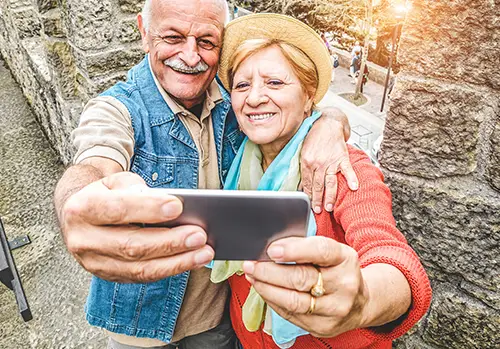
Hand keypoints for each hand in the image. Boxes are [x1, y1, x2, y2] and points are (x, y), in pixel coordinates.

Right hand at [59, 172, 213, 282]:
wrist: (81, 215)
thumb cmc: (107, 194)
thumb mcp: (117, 181)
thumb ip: (138, 190)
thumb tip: (171, 207)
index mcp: (81, 209)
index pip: (117, 210)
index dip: (148, 209)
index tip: (178, 207)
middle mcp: (83, 240)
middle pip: (131, 246)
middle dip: (169, 242)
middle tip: (199, 235)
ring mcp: (94, 263)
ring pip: (139, 269)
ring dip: (176, 262)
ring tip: (204, 252)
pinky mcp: (109, 276)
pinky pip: (143, 277)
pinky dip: (170, 269)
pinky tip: (192, 260)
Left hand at [242, 237, 367, 337]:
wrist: (361, 303)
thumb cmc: (338, 271)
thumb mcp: (332, 252)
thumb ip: (305, 246)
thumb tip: (272, 248)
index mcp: (346, 259)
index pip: (321, 251)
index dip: (294, 250)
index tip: (272, 250)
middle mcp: (344, 286)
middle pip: (302, 279)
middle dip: (270, 272)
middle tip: (252, 264)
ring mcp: (335, 310)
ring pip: (293, 301)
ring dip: (267, 288)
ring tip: (253, 277)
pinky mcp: (323, 327)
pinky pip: (291, 315)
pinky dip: (273, 301)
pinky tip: (264, 290)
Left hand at [301, 108, 358, 213]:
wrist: (327, 123)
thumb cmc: (314, 136)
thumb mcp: (303, 150)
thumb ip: (303, 167)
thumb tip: (302, 183)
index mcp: (306, 161)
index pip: (306, 183)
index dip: (307, 195)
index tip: (308, 203)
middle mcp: (318, 163)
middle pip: (317, 186)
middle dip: (317, 200)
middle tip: (317, 210)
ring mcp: (331, 161)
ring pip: (329, 182)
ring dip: (329, 196)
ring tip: (329, 207)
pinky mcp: (342, 158)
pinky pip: (347, 170)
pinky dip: (351, 179)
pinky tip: (354, 188)